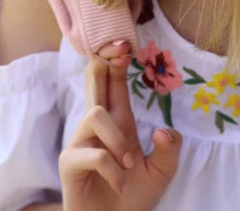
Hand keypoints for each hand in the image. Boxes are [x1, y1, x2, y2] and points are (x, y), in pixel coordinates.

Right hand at [59, 41, 182, 210]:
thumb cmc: (134, 196)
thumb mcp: (162, 171)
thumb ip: (169, 149)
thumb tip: (162, 129)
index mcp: (119, 120)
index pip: (114, 82)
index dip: (117, 61)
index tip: (126, 43)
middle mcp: (98, 125)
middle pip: (92, 80)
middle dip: (101, 62)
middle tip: (115, 51)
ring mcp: (81, 142)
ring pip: (94, 113)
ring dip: (117, 138)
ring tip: (129, 163)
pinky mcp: (70, 163)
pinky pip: (93, 154)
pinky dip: (112, 169)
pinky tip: (120, 183)